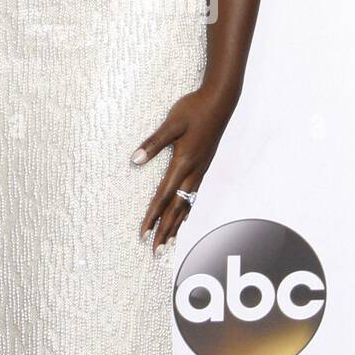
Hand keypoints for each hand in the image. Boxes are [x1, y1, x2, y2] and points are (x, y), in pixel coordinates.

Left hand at [132, 85, 236, 253]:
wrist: (220, 102)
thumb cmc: (193, 109)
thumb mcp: (171, 123)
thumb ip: (153, 143)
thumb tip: (134, 160)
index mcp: (183, 163)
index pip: (164, 197)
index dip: (152, 216)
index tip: (143, 233)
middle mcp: (193, 172)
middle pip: (176, 208)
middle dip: (164, 230)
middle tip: (154, 251)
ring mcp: (200, 171)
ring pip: (186, 205)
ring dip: (175, 225)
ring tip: (167, 242)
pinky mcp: (203, 166)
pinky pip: (193, 196)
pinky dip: (186, 211)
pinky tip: (183, 216)